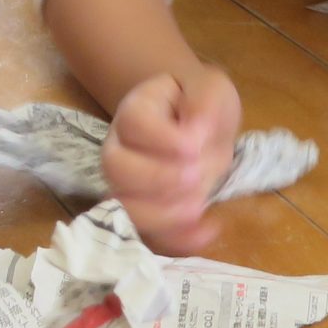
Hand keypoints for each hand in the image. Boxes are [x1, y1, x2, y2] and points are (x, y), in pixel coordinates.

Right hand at [102, 64, 241, 254]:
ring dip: (164, 214)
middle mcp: (121, 148)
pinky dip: (179, 240)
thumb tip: (195, 134)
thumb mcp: (211, 88)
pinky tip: (209, 227)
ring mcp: (127, 185)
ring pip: (125, 207)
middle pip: (116, 168)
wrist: (198, 125)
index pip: (132, 122)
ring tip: (198, 207)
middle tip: (197, 175)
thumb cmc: (200, 104)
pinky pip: (149, 235)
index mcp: (136, 109)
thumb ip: (205, 102)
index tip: (195, 144)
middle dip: (159, 178)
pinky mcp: (145, 213)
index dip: (162, 138)